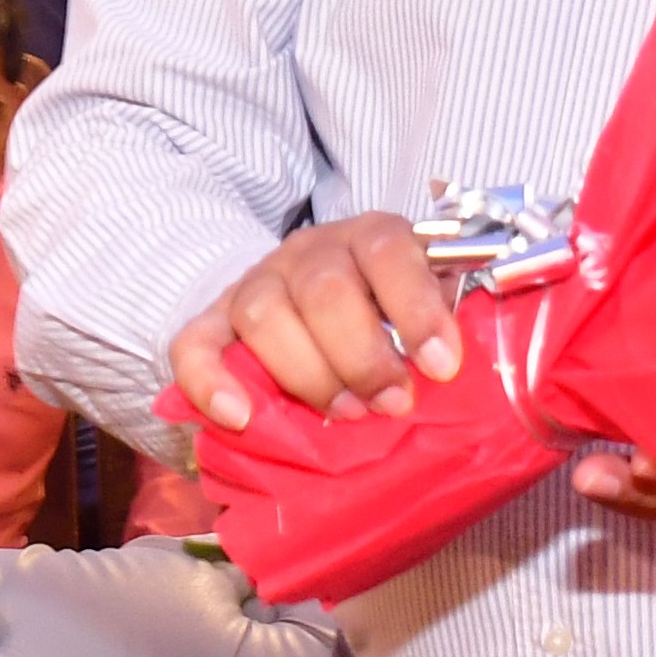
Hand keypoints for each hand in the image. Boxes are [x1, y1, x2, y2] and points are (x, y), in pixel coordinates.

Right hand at [170, 215, 458, 430]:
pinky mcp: (212, 321)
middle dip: (363, 356)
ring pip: (264, 314)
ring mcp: (255, 283)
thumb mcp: (418, 303)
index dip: (416, 309)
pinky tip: (239, 418)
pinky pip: (194, 344)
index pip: (388, 252)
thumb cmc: (379, 314)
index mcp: (369, 238)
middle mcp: (308, 251)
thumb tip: (461, 375)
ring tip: (344, 414)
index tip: (442, 367)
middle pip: (324, 289)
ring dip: (308, 374)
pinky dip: (211, 382)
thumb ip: (437, 322)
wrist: (302, 293)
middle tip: (392, 403)